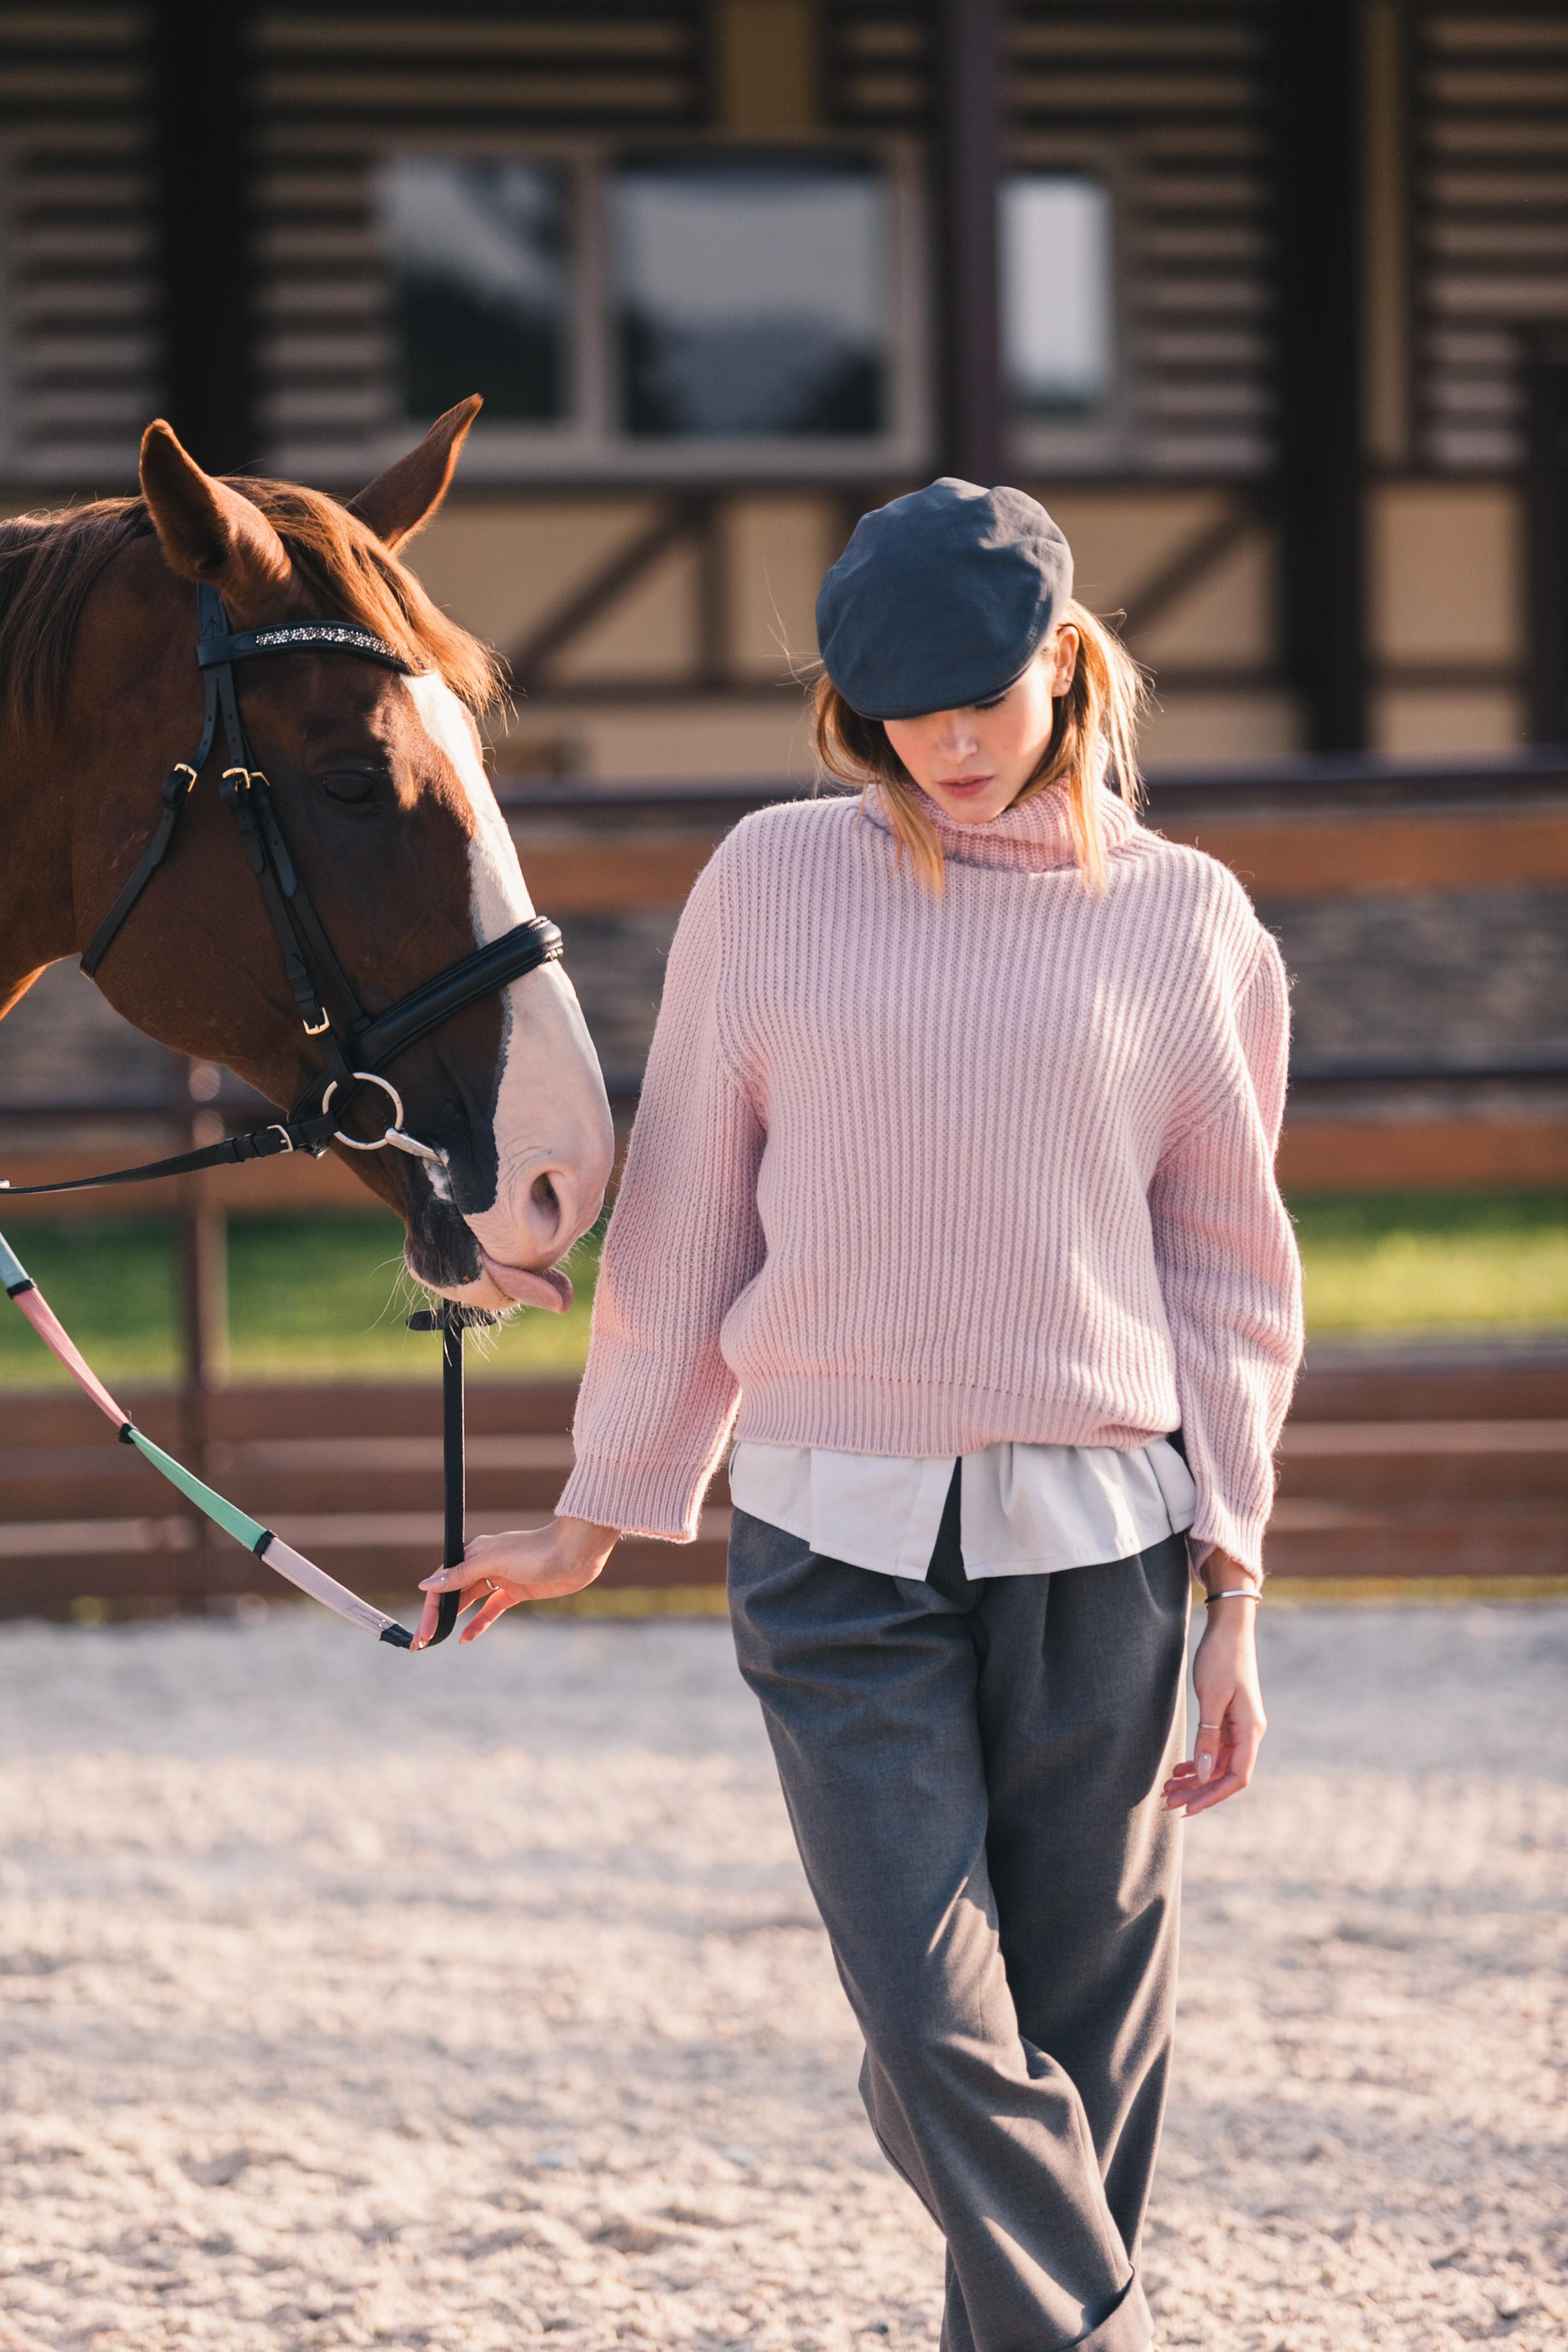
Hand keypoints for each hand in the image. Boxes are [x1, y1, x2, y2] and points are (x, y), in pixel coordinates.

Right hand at [413, 1515, 617, 1647]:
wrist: (577, 1552)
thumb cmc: (537, 1550)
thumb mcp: (495, 1561)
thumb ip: (461, 1575)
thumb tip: (426, 1586)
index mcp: (474, 1553)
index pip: (442, 1582)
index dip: (430, 1607)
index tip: (423, 1632)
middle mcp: (484, 1565)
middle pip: (453, 1593)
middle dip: (437, 1617)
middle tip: (423, 1642)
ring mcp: (500, 1579)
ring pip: (469, 1602)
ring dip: (454, 1620)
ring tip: (438, 1641)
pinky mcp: (516, 1591)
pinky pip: (491, 1609)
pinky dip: (479, 1623)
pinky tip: (466, 1637)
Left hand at [1162, 1551, 1265, 1816]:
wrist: (1228, 1628)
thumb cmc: (1221, 1658)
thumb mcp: (1211, 1697)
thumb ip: (1208, 1736)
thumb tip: (1203, 1774)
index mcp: (1250, 1730)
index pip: (1236, 1777)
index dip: (1213, 1796)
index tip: (1189, 1809)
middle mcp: (1248, 1733)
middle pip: (1225, 1774)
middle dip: (1198, 1792)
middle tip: (1168, 1804)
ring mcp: (1238, 1726)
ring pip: (1217, 1763)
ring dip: (1194, 1778)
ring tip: (1168, 1791)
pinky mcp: (1227, 1718)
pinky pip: (1214, 1748)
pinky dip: (1197, 1760)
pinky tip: (1179, 1770)